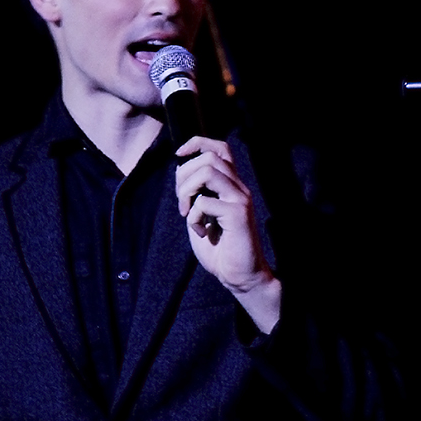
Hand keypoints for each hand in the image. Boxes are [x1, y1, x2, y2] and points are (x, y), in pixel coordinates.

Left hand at [175, 136, 281, 331]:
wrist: (239, 277)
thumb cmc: (219, 249)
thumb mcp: (201, 216)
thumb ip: (195, 194)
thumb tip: (181, 172)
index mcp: (232, 186)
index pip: (221, 148)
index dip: (198, 143)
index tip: (179, 154)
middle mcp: (239, 188)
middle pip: (209, 157)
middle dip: (184, 176)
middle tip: (182, 203)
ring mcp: (241, 199)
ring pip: (208, 171)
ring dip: (187, 191)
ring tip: (187, 213)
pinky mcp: (238, 215)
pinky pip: (205, 202)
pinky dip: (194, 217)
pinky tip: (201, 232)